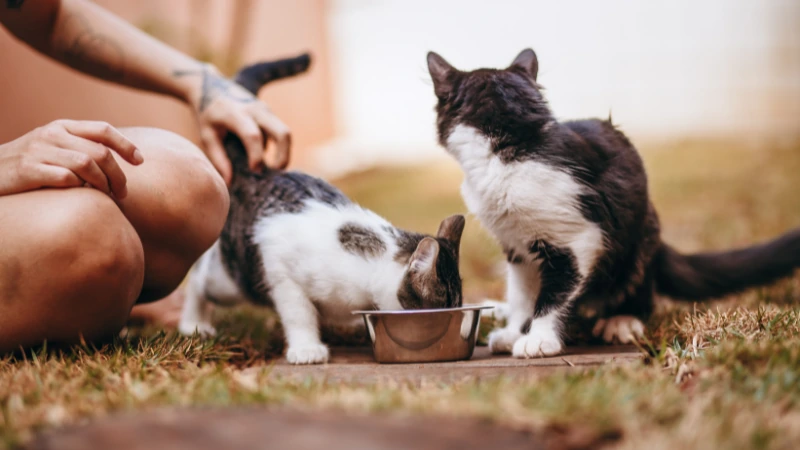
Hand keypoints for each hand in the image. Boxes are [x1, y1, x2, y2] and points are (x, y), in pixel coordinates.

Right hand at [0, 120, 142, 197]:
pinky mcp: (28, 170)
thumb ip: (79, 148)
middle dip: (119, 175)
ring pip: (87, 164)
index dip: (126, 145)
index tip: (140, 161)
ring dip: (103, 184)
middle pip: (100, 152)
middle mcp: (52, 134)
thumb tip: (117, 161)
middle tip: (123, 193)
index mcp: (61, 126)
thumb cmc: (27, 165)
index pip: (103, 129)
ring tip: (108, 198)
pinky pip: (65, 179)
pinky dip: (79, 189)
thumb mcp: (52, 148)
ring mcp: (39, 151)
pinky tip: (81, 196)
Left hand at [184, 65, 290, 183]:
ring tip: (272, 168)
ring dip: (283, 153)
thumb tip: (229, 182)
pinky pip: (280, 131)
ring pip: (286, 133)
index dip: (256, 156)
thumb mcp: (207, 135)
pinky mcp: (269, 112)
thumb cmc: (207, 115)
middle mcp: (255, 109)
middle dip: (284, 156)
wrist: (211, 86)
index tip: (254, 171)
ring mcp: (265, 109)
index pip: (253, 136)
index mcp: (236, 114)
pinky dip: (278, 147)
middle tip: (275, 172)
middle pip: (282, 133)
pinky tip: (264, 156)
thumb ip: (218, 158)